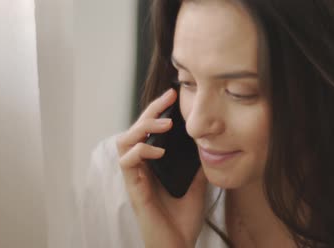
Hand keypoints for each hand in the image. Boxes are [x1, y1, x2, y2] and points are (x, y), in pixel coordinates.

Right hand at [116, 88, 207, 247]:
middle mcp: (141, 167)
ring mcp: (135, 178)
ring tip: (165, 125)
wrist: (179, 245)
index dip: (158, 110)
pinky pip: (127, 162)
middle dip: (150, 110)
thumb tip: (209, 141)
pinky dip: (141, 151)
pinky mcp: (134, 189)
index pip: (149, 130)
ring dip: (142, 127)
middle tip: (168, 99)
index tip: (173, 94)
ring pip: (124, 140)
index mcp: (153, 164)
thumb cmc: (183, 218)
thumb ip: (198, 163)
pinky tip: (159, 151)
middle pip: (134, 128)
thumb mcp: (197, 183)